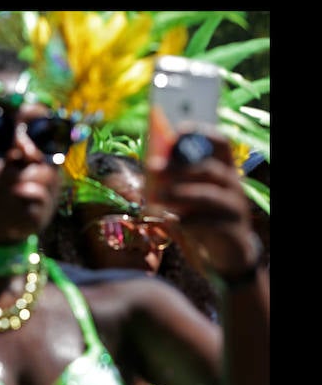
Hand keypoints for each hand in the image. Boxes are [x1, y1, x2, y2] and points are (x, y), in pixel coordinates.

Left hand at [146, 130, 258, 275]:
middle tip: (152, 166)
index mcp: (224, 171)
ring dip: (179, 193)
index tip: (178, 128)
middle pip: (210, 169)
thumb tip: (150, 163)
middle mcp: (233, 186)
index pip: (220, 145)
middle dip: (179, 166)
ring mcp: (234, 208)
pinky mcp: (230, 231)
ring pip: (209, 195)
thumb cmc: (204, 219)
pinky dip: (186, 220)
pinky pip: (208, 222)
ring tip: (156, 196)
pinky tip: (170, 220)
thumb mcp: (191, 198)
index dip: (202, 133)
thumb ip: (176, 181)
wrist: (228, 256)